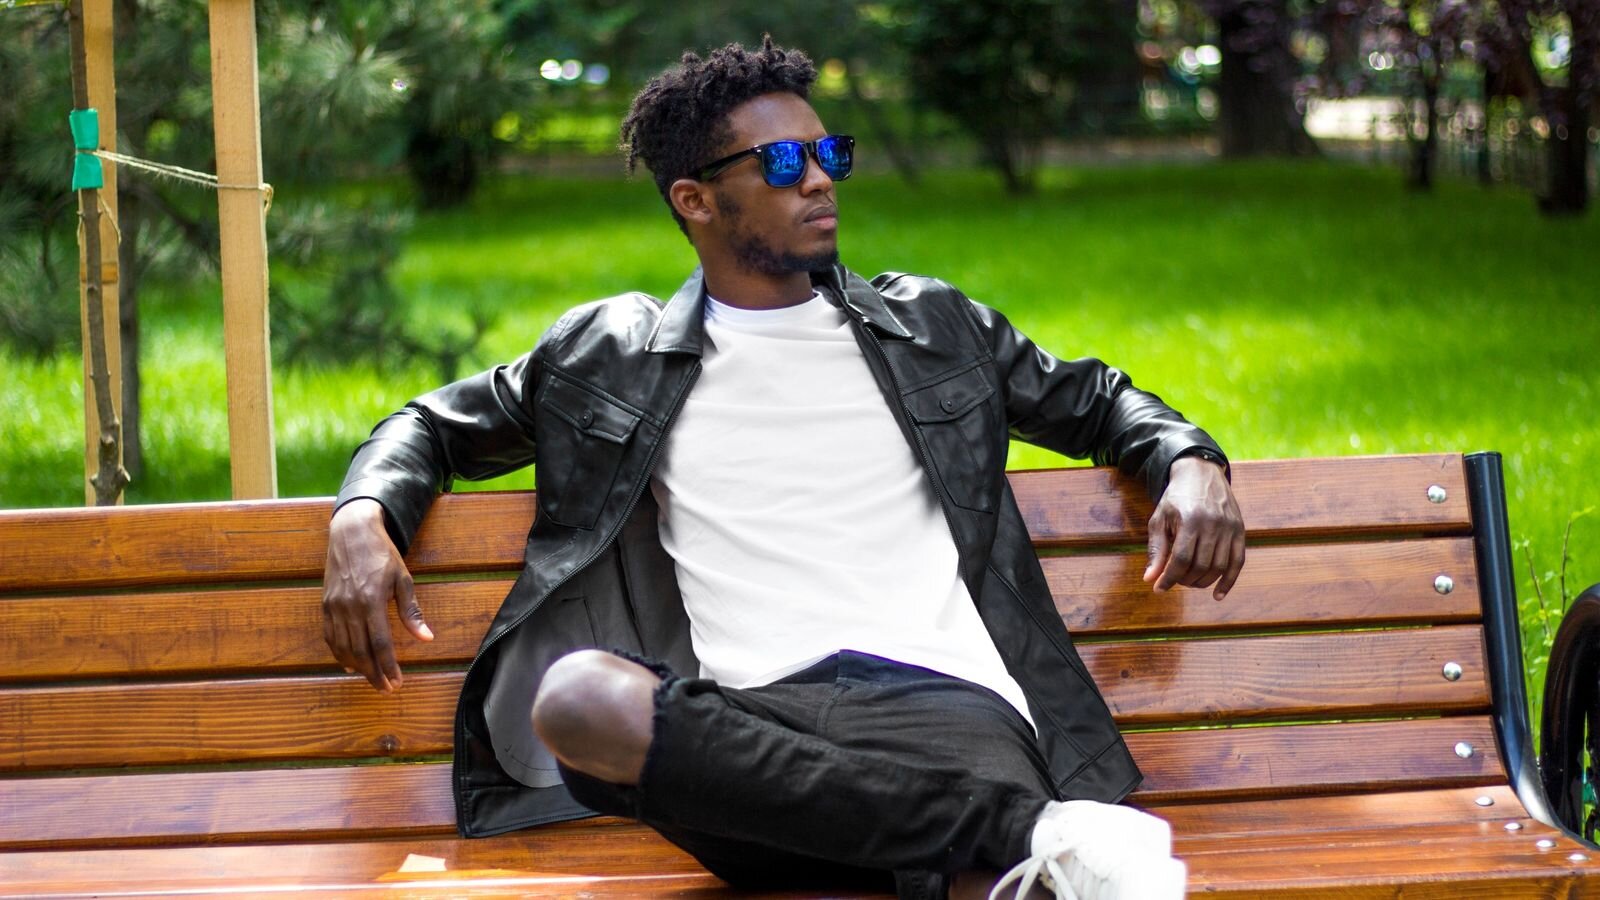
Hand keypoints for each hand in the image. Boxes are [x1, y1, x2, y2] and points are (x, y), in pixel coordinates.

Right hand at [322, 498, 432, 691]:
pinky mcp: (325, 604)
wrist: (352, 532)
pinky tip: (349, 664)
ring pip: (343, 647)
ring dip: (357, 668)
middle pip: (361, 651)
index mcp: (372, 600)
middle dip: (374, 673)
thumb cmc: (382, 554)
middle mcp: (350, 606)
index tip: (397, 682)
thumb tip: (426, 638)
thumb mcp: (403, 579)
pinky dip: (338, 653)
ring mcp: (334, 606)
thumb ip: (412, 611)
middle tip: (386, 688)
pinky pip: (330, 636)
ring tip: (372, 680)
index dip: (389, 666)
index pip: (380, 643)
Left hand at [1143, 456, 1245, 599]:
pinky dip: (1229, 581)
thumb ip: (1156, 549)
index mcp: (1190, 519)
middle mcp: (1213, 523)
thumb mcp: (1160, 519)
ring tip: (1189, 581)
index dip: (1169, 578)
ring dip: (1203, 581)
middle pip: (1200, 565)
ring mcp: (1229, 527)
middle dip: (1184, 580)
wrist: (1201, 473)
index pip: (1180, 559)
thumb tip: (1150, 579)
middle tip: (1175, 580)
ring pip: (1219, 567)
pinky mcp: (1240, 530)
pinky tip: (1217, 594)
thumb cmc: (1176, 498)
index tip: (1159, 588)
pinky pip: (1238, 562)